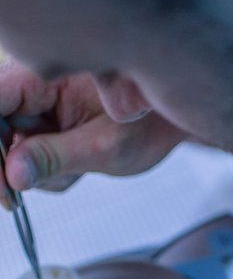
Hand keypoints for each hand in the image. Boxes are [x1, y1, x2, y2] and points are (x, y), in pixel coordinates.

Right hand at [0, 62, 184, 203]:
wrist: (170, 125)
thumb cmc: (150, 124)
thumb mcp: (103, 147)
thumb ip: (55, 158)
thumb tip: (12, 176)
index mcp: (43, 78)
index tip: (1, 182)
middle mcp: (34, 89)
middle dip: (4, 166)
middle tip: (13, 200)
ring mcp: (39, 110)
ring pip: (10, 149)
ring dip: (33, 172)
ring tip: (73, 172)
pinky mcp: (47, 129)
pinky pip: (29, 158)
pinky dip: (48, 174)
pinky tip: (76, 170)